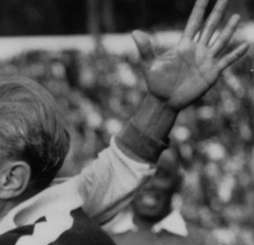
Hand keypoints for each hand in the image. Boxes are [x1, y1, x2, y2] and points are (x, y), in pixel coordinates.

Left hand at [132, 0, 247, 110]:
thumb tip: (135, 32)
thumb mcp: (149, 64)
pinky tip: (245, 45)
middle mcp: (197, 50)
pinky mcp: (212, 72)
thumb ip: (145, 48)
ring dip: (228, 30)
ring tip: (236, 17)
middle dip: (218, 12)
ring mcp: (206, 60)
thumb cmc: (156, 83)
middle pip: (210, 26)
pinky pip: (227, 60)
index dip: (200, 8)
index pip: (194, 22)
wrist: (165, 101)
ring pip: (220, 40)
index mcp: (184, 45)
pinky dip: (236, 53)